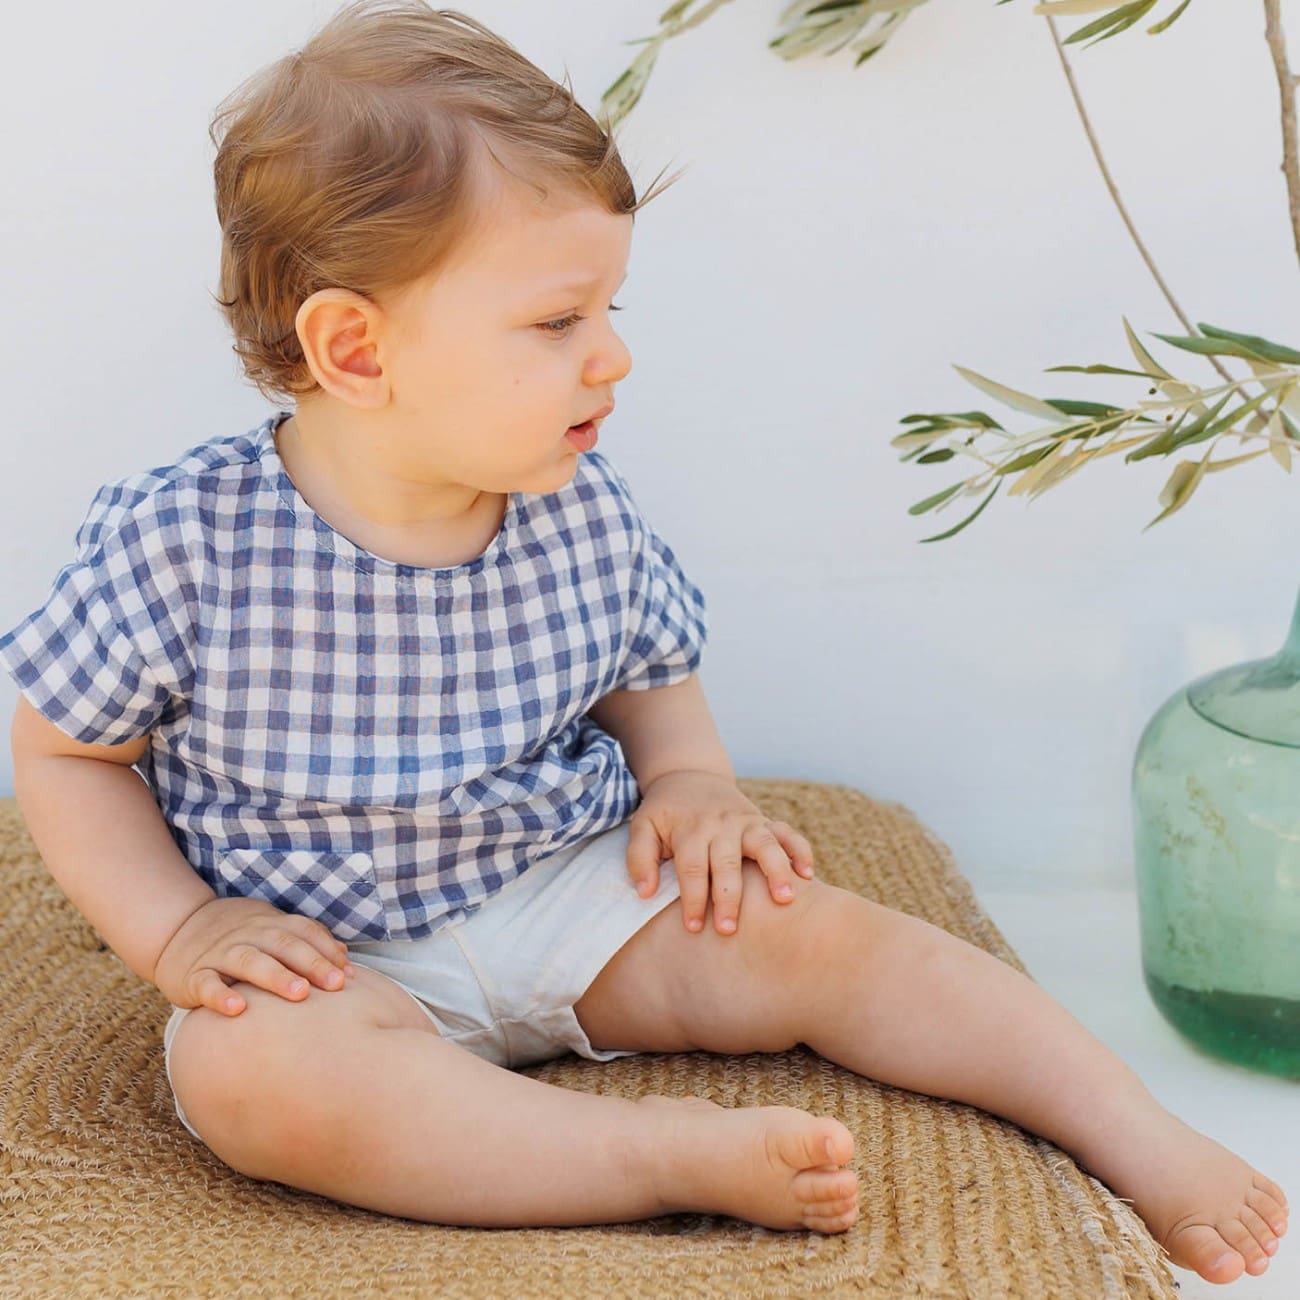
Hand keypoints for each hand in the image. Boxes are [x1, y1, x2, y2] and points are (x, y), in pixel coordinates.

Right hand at [152, 895, 355, 1015]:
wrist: (177, 927)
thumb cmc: (239, 936)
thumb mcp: (271, 929)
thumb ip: (306, 940)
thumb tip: (344, 955)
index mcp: (270, 924)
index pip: (304, 932)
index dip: (327, 951)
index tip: (350, 975)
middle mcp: (248, 936)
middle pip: (283, 945)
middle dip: (312, 963)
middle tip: (336, 984)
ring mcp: (220, 954)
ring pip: (250, 961)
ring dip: (276, 976)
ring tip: (299, 993)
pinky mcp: (194, 975)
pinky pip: (207, 984)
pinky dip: (221, 996)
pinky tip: (237, 1009)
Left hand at [628, 770, 814, 935]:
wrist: (689, 776)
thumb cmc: (665, 812)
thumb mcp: (642, 826)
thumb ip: (639, 857)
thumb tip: (645, 891)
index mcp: (690, 830)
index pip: (692, 868)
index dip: (693, 899)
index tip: (694, 927)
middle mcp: (721, 825)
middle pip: (727, 863)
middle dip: (729, 897)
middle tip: (729, 929)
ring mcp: (746, 822)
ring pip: (765, 844)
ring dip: (776, 870)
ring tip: (785, 899)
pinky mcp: (764, 821)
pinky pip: (787, 833)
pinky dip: (801, 850)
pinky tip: (808, 875)